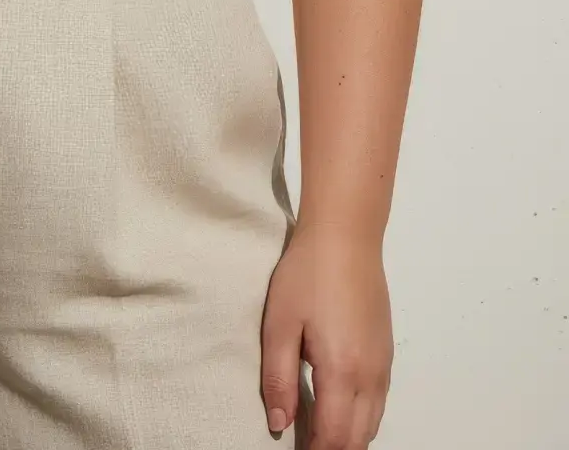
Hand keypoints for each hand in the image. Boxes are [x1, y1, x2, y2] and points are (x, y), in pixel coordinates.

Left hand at [260, 222, 392, 447]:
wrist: (346, 236)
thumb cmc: (307, 275)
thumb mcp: (280, 324)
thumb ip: (278, 379)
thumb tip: (279, 423)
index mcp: (342, 371)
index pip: (334, 438)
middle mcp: (371, 376)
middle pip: (358, 439)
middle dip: (333, 449)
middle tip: (305, 446)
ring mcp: (383, 365)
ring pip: (373, 424)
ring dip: (349, 437)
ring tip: (319, 434)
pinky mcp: (387, 353)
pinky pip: (379, 403)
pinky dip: (362, 418)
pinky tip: (339, 408)